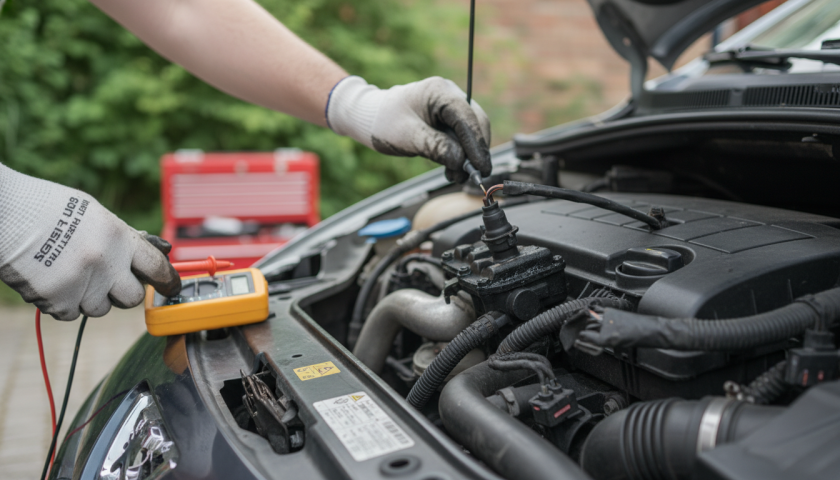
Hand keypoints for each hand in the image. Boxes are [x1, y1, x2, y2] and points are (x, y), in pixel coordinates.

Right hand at [0, 165, 180, 319]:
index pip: (157, 267)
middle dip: (123, 292)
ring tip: (69, 272)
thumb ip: (124, 238)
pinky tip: (51, 279)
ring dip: (90, 298)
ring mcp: (82, 284)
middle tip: (107, 280)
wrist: (4, 214)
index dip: (168, 280)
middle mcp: (106, 263)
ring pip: (100, 308)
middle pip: (132, 297)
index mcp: (119, 238)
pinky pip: (70, 313)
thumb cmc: (48, 208)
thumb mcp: (95, 214)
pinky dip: (63, 303)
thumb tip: (157, 252)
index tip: (171, 287)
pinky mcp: (57, 301)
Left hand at [326, 76, 491, 182]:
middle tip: (472, 176)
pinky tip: (453, 168)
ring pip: (471, 132)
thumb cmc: (383, 122)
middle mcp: (449, 95)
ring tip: (456, 175)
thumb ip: (436, 147)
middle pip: (475, 124)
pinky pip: (462, 137)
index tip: (481, 167)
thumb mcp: (408, 137)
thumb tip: (461, 161)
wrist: (369, 118)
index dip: (477, 144)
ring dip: (468, 156)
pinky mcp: (447, 119)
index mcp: (439, 91)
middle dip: (475, 151)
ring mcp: (450, 106)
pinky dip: (461, 154)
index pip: (467, 118)